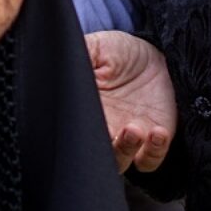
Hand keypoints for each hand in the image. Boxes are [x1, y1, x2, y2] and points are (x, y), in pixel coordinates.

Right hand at [86, 30, 175, 173]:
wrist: (154, 53)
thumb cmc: (118, 51)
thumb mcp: (95, 47)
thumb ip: (77, 57)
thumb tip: (52, 67)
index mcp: (84, 109)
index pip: (74, 130)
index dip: (76, 132)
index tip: (83, 121)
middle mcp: (103, 128)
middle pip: (91, 154)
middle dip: (99, 148)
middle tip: (108, 131)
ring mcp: (126, 137)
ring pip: (119, 162)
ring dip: (124, 151)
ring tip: (134, 130)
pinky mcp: (153, 139)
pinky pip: (150, 159)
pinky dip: (153, 152)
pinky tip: (157, 133)